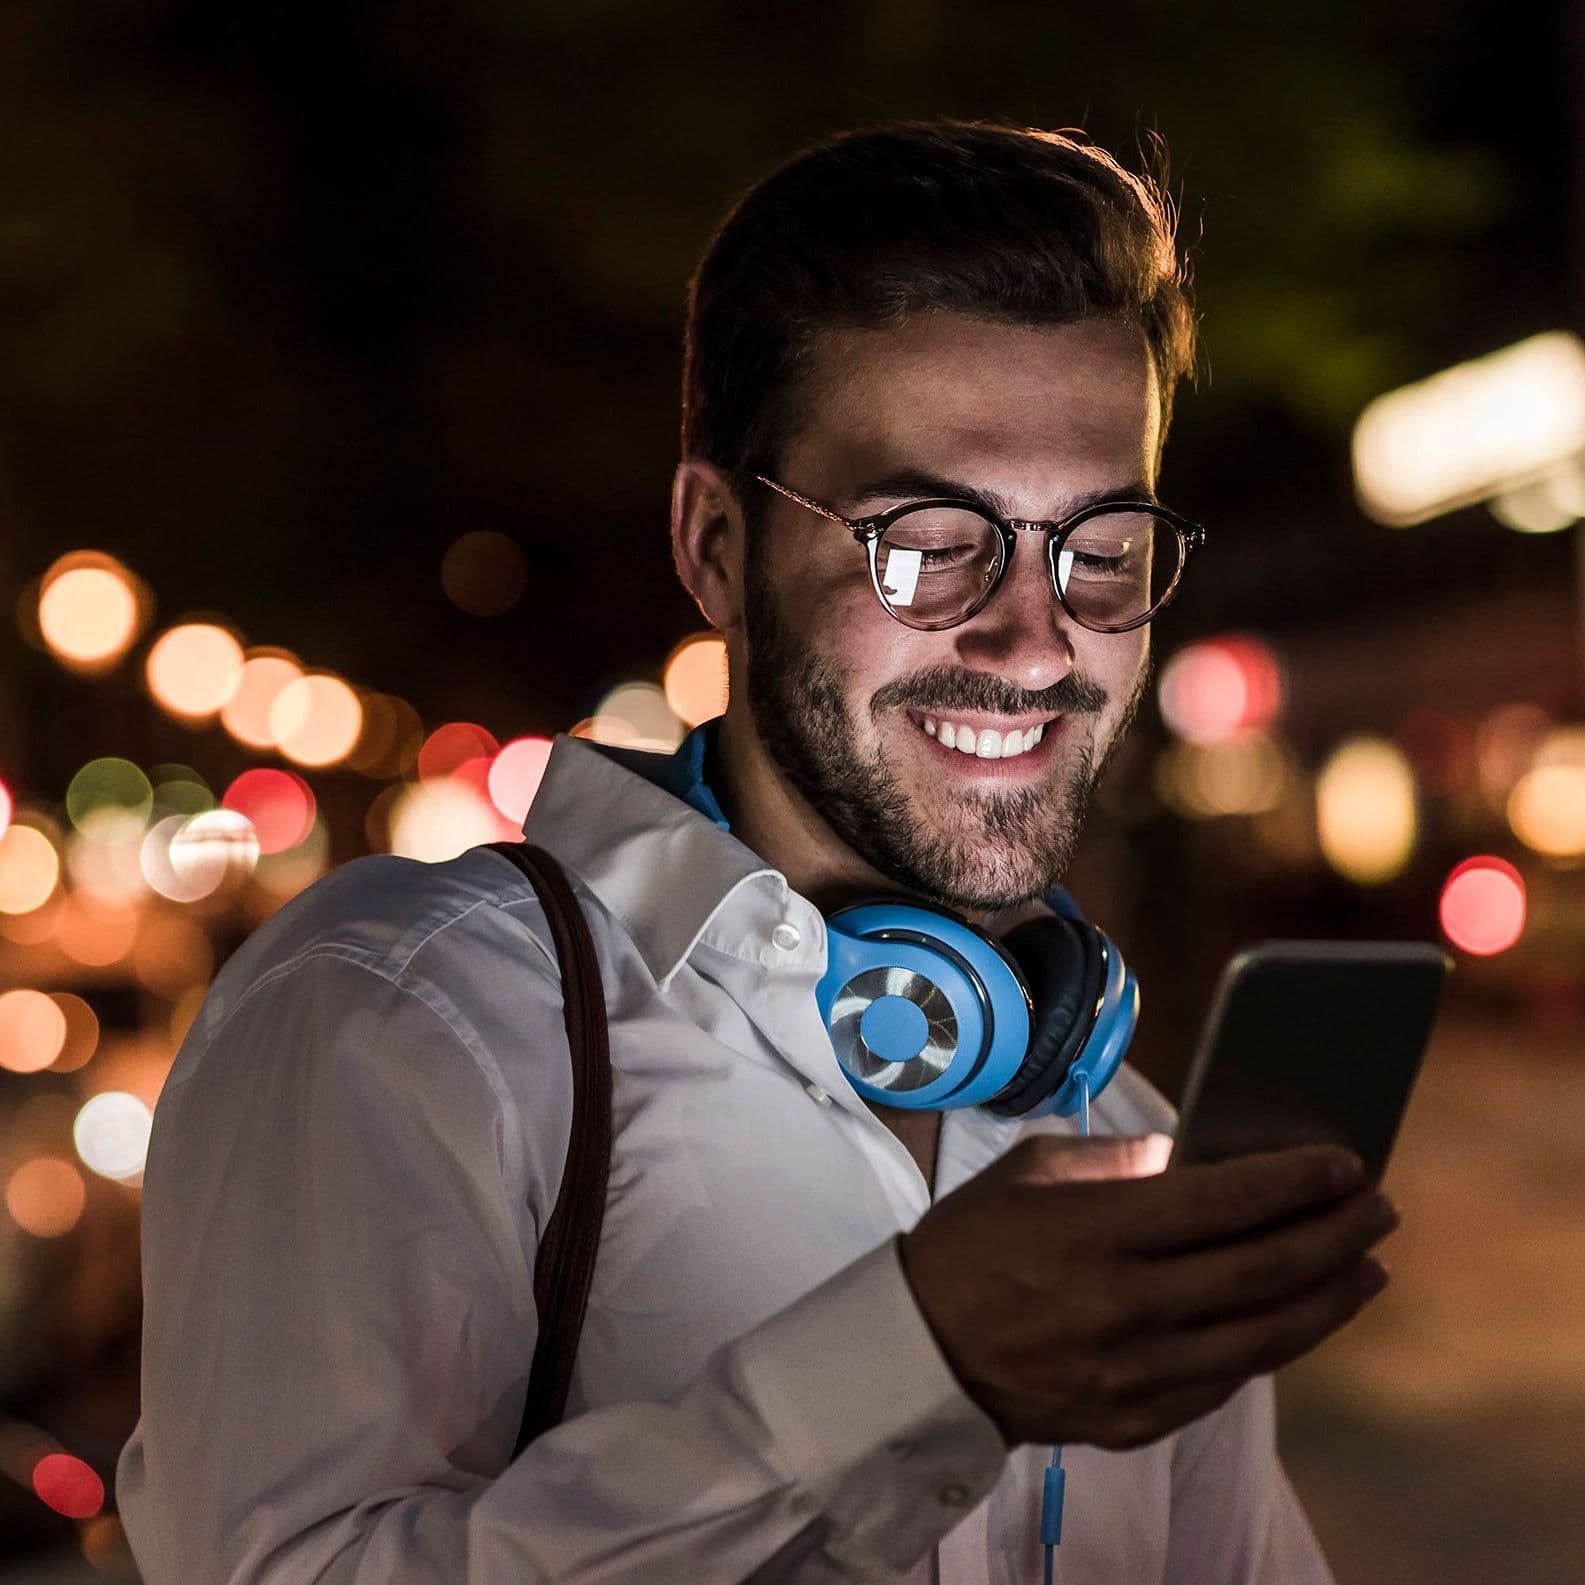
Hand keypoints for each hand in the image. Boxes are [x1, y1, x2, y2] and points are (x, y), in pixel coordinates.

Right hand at [898, 1133, 1394, 1449]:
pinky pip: (1226, 1385)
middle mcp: (1124, 1306)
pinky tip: (1297, 1317)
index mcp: (1095, 1232)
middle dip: (1334, 1234)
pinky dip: (1272, 1347)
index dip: (1295, 1180)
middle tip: (1377, 1208)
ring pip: (1264, 1339)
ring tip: (1366, 1269)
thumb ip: (1120, 1161)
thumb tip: (1200, 1157)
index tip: (1347, 1160)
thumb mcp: (1032, 1171)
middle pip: (1262, 1270)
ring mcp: (1134, 1373)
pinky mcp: (1135, 1420)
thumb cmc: (972, 1242)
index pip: (1224, 1202)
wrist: (920, 1352)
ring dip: (1328, 1299)